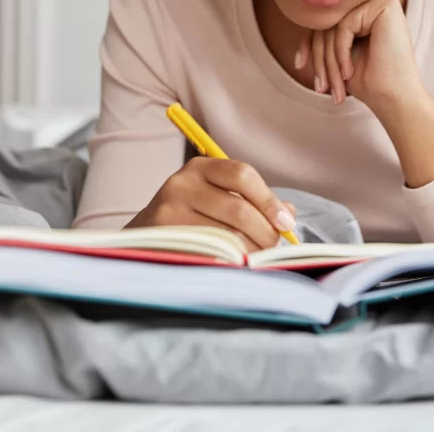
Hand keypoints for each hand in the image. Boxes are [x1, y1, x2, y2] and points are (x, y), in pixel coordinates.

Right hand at [124, 157, 296, 251]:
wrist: (145, 236)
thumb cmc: (194, 217)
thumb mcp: (220, 197)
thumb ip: (256, 201)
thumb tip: (288, 214)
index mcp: (200, 167)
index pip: (242, 174)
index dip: (269, 200)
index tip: (285, 222)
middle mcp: (181, 184)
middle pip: (239, 210)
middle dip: (265, 232)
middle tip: (273, 247)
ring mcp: (168, 212)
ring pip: (227, 236)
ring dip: (251, 251)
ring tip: (255, 257)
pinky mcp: (164, 240)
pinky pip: (210, 255)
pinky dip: (230, 263)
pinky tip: (233, 265)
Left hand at [295, 0, 424, 114]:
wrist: (394, 98)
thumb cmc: (369, 80)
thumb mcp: (337, 53)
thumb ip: (324, 31)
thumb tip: (296, 11)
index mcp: (366, 9)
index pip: (326, 19)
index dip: (308, 42)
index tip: (299, 64)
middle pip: (329, 21)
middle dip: (319, 57)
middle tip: (321, 87)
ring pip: (334, 24)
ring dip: (327, 61)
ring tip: (333, 87)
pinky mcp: (386, 4)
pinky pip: (344, 25)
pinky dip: (340, 52)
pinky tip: (349, 72)